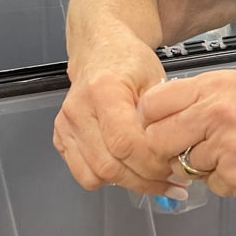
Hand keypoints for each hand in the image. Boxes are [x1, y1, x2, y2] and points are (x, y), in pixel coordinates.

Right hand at [53, 39, 179, 196]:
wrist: (102, 51)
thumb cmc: (131, 63)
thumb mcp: (157, 80)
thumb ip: (163, 115)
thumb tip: (174, 153)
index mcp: (103, 90)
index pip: (124, 143)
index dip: (151, 163)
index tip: (174, 168)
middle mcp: (78, 109)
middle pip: (109, 165)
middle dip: (144, 180)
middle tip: (171, 183)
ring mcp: (65, 125)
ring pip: (95, 175)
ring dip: (129, 184)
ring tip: (155, 181)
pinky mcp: (61, 136)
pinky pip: (83, 173)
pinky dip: (109, 180)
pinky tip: (132, 173)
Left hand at [139, 69, 235, 204]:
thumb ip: (207, 101)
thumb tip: (169, 118)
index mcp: (218, 85)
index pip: (152, 104)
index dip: (152, 121)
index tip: (164, 128)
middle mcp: (216, 113)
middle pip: (157, 139)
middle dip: (169, 151)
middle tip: (192, 152)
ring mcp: (225, 149)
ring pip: (184, 165)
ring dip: (203, 168)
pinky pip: (212, 186)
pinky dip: (228, 183)